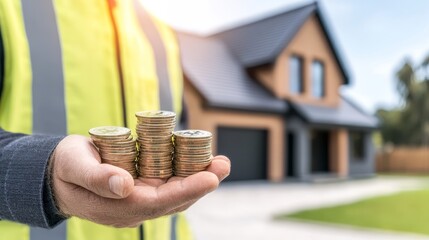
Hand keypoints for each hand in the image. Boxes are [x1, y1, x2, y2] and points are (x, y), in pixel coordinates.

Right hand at [50, 135, 229, 226]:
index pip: (160, 202)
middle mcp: (136, 207)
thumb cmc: (66, 169)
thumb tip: (125, 186)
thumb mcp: (75, 167)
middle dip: (202, 183)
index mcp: (119, 207)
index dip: (187, 190)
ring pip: (176, 191)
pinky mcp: (144, 187)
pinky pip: (170, 182)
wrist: (59, 175)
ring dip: (199, 177)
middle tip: (223, 164)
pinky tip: (200, 157)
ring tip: (220, 161)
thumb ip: (96, 178)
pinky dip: (186, 171)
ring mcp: (141, 198)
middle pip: (175, 198)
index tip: (211, 178)